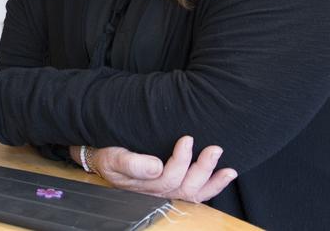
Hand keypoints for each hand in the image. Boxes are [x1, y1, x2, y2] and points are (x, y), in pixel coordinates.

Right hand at [76, 136, 237, 202]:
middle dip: (202, 168)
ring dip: (212, 179)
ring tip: (227, 166)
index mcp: (144, 186)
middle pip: (184, 186)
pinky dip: (213, 186)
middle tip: (214, 148)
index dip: (181, 160)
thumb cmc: (108, 157)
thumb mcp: (112, 158)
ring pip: (193, 192)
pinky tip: (226, 175)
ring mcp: (168, 192)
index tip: (187, 139)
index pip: (167, 178)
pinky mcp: (175, 188)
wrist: (104, 160)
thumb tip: (156, 166)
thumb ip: (131, 164)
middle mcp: (158, 192)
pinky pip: (197, 193)